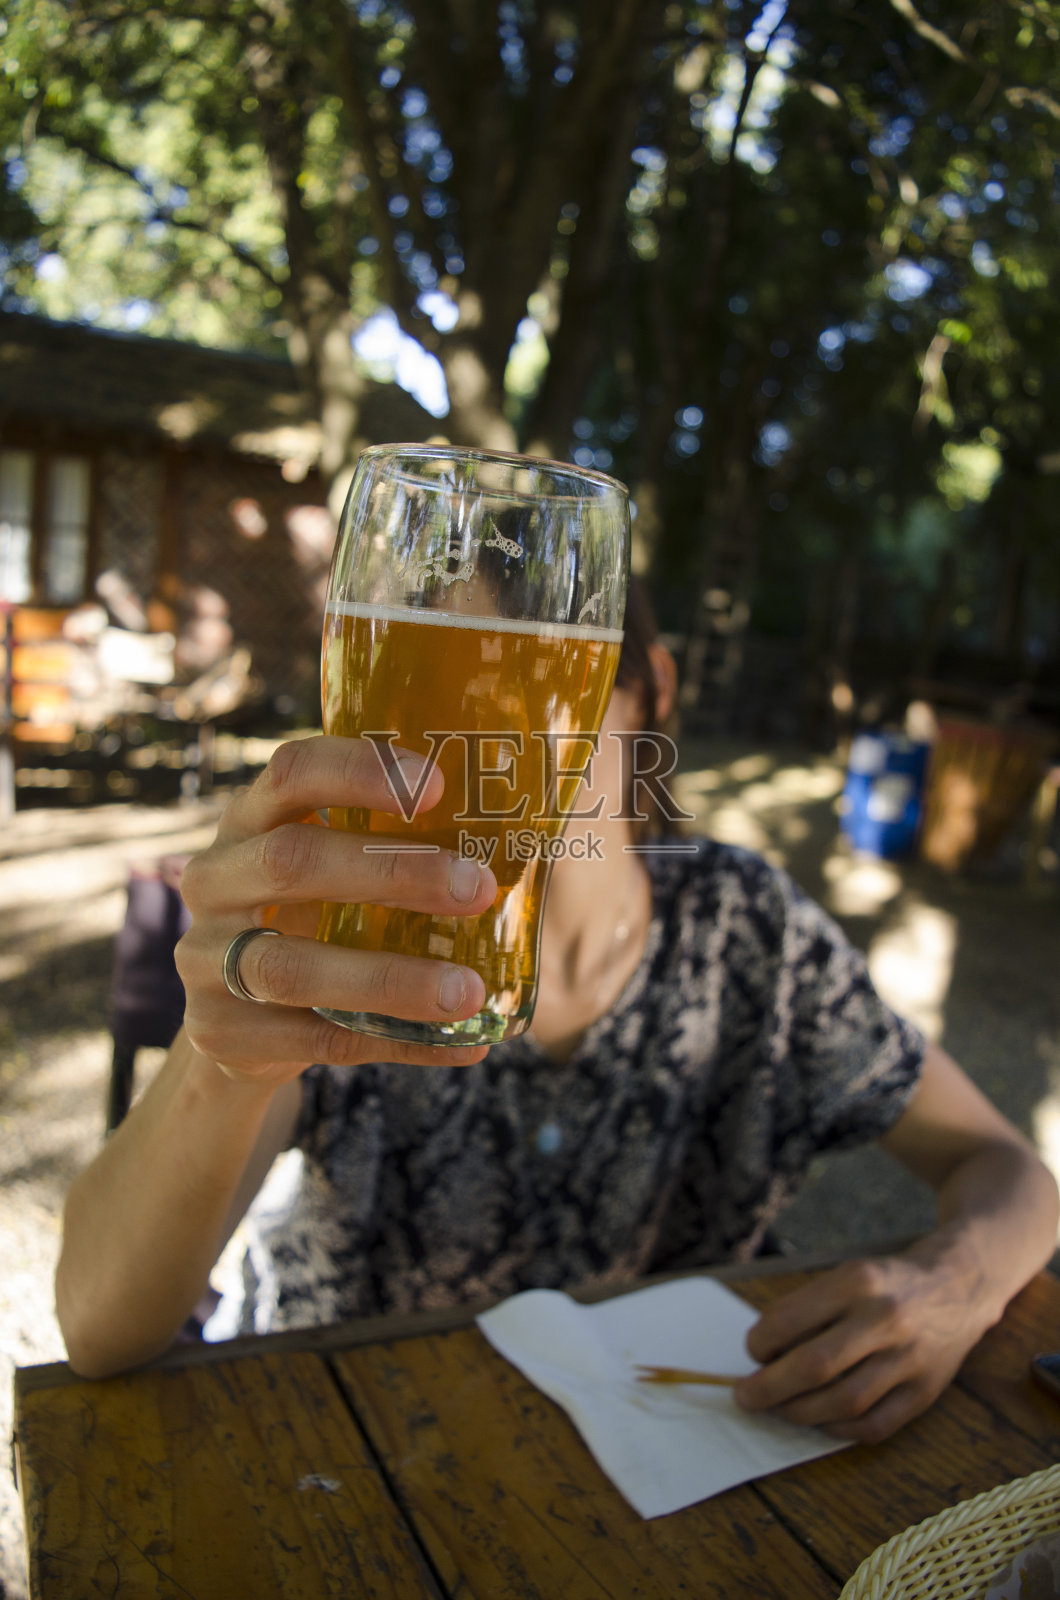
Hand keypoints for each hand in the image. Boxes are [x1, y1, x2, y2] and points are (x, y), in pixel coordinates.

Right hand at [175, 735, 496, 1080]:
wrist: (232, 1018)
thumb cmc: (307, 917)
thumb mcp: (327, 868)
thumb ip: (388, 844)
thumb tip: (515, 830)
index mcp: (248, 820)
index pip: (291, 772)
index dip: (358, 771)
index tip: (435, 785)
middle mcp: (215, 880)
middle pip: (292, 862)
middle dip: (391, 873)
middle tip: (477, 887)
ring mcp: (206, 960)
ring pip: (294, 968)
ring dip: (391, 979)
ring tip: (470, 990)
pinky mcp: (220, 1032)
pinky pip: (319, 1039)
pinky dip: (399, 1042)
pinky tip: (462, 1043)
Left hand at [733, 1247, 994, 1442]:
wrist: (957, 1288)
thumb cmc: (886, 1285)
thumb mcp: (848, 1275)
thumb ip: (810, 1310)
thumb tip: (762, 1357)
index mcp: (858, 1281)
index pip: (792, 1319)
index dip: (762, 1343)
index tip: (753, 1352)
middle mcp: (886, 1319)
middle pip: (816, 1366)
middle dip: (770, 1387)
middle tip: (746, 1396)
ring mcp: (910, 1359)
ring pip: (844, 1402)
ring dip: (800, 1413)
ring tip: (779, 1409)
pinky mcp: (925, 1393)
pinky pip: (874, 1426)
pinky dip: (838, 1430)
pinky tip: (820, 1421)